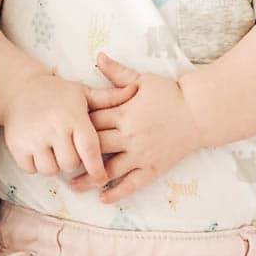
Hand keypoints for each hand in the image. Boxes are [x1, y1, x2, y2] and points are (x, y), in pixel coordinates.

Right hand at [3, 68, 135, 180]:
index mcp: (73, 117)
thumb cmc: (59, 94)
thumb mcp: (83, 93)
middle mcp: (54, 128)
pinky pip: (32, 169)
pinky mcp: (17, 145)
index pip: (90, 150)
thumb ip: (109, 98)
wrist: (20, 89)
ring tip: (55, 152)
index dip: (97, 168)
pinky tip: (39, 152)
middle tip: (70, 152)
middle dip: (73, 162)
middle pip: (70, 164)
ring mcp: (34, 138)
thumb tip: (135, 91)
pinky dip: (36, 165)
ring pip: (51, 169)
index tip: (101, 178)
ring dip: (54, 165)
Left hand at [69, 52, 202, 203]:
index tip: (61, 131)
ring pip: (109, 170)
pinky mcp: (152, 167)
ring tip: (73, 185)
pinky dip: (116, 192)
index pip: (92, 121)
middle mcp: (129, 135)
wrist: (198, 112)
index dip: (74, 127)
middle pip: (95, 146)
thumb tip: (98, 57)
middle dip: (76, 153)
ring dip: (89, 179)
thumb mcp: (142, 79)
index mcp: (124, 112)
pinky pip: (132, 184)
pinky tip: (102, 198)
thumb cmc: (169, 94)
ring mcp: (140, 153)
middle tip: (58, 159)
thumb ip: (117, 73)